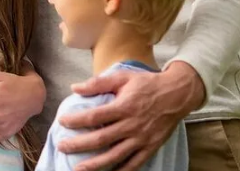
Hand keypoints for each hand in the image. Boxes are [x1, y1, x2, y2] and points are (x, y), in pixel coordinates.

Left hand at [55, 61, 203, 170]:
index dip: (76, 121)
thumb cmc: (147, 83)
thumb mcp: (123, 77)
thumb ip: (98, 83)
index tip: (62, 122)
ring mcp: (142, 139)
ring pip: (116, 155)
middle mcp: (132, 125)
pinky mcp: (151, 147)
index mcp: (124, 107)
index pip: (94, 116)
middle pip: (101, 139)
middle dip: (79, 145)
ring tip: (78, 169)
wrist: (178, 94)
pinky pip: (135, 163)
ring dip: (96, 164)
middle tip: (61, 147)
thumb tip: (75, 88)